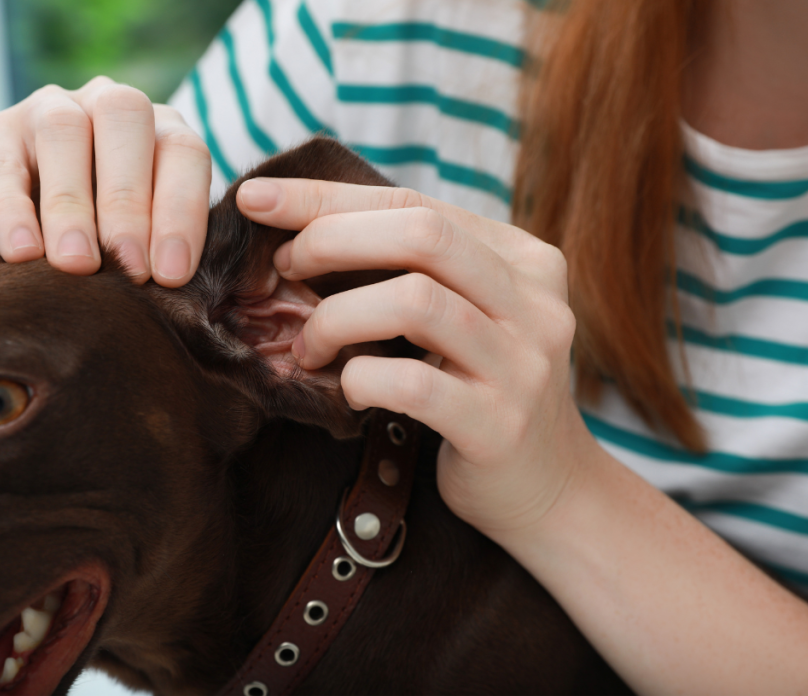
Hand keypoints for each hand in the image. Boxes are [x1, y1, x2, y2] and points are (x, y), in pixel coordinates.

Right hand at [0, 77, 211, 285]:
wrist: (30, 250)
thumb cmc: (108, 253)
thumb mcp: (144, 249)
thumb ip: (164, 255)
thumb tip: (175, 287)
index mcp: (161, 129)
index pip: (184, 152)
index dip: (182, 211)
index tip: (171, 275)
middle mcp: (109, 105)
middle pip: (125, 121)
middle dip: (130, 202)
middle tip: (131, 271)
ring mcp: (49, 109)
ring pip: (63, 130)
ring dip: (73, 204)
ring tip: (77, 265)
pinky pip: (2, 164)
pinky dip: (12, 211)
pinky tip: (24, 254)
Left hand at [236, 178, 591, 535]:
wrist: (549, 489)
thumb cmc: (480, 391)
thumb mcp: (463, 316)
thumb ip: (415, 271)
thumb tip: (303, 228)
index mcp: (523, 259)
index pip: (415, 202)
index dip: (328, 197)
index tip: (258, 198)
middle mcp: (534, 302)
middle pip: (422, 234)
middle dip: (331, 238)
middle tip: (283, 267)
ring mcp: (523, 364)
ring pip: (416, 301)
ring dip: (337, 317)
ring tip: (308, 346)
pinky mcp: (502, 425)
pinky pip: (413, 384)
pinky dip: (361, 379)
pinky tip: (350, 390)